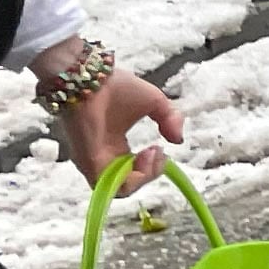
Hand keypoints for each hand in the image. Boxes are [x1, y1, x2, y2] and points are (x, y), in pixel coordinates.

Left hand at [53, 67, 185, 182]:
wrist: (90, 79)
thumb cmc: (116, 86)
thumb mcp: (155, 101)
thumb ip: (171, 119)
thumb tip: (178, 140)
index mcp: (115, 145)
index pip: (135, 171)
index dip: (153, 166)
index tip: (160, 146)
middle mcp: (105, 157)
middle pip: (130, 184)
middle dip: (152, 172)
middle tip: (157, 151)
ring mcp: (96, 163)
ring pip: (123, 189)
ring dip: (145, 176)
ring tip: (150, 153)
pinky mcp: (90, 164)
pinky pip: (112, 186)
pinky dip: (134, 177)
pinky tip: (142, 155)